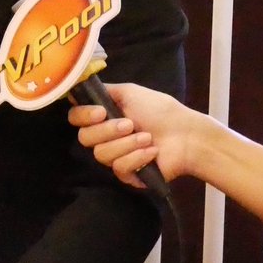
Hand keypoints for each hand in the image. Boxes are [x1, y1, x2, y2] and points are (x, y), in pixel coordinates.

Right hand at [67, 83, 196, 187]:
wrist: (186, 135)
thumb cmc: (160, 110)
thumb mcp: (130, 92)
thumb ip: (104, 91)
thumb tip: (79, 87)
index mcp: (104, 115)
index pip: (76, 118)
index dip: (83, 116)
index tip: (101, 112)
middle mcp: (105, 136)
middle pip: (84, 138)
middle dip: (108, 130)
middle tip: (130, 124)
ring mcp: (115, 156)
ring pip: (101, 154)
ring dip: (127, 144)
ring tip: (147, 138)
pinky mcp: (126, 175)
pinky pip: (119, 168)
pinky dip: (137, 157)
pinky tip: (152, 152)